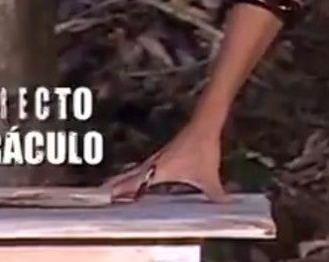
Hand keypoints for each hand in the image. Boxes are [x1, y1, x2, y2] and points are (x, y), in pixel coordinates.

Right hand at [102, 118, 229, 202]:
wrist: (204, 124)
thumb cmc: (203, 149)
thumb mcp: (208, 175)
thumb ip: (214, 193)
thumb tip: (224, 205)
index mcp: (158, 171)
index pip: (134, 184)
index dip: (121, 192)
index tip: (107, 198)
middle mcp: (154, 163)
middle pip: (130, 176)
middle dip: (117, 185)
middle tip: (104, 194)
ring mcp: (158, 157)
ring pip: (137, 169)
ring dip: (126, 178)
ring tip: (116, 187)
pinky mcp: (165, 153)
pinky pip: (145, 166)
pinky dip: (138, 172)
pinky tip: (143, 176)